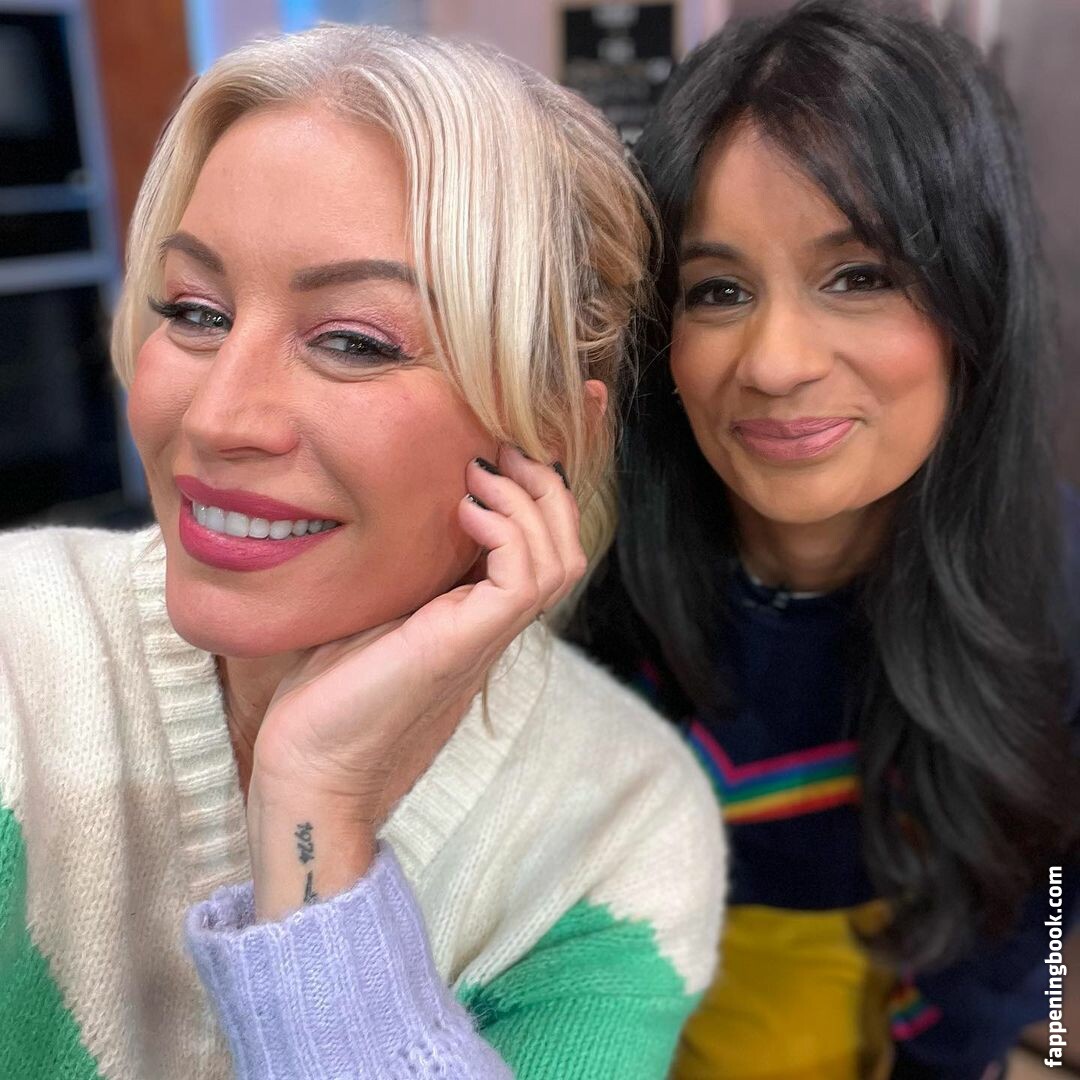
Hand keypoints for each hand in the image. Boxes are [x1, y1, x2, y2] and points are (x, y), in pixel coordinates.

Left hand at [246, 446, 584, 918]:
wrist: (310, 767)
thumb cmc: (326, 693)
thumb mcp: (366, 609)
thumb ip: (392, 566)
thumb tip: (375, 508)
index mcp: (475, 614)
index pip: (540, 545)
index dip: (549, 489)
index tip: (533, 430)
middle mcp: (493, 624)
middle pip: (566, 544)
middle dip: (548, 483)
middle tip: (502, 446)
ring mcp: (486, 635)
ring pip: (559, 558)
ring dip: (528, 501)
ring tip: (481, 471)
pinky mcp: (467, 642)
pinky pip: (524, 578)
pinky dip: (506, 531)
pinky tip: (464, 510)